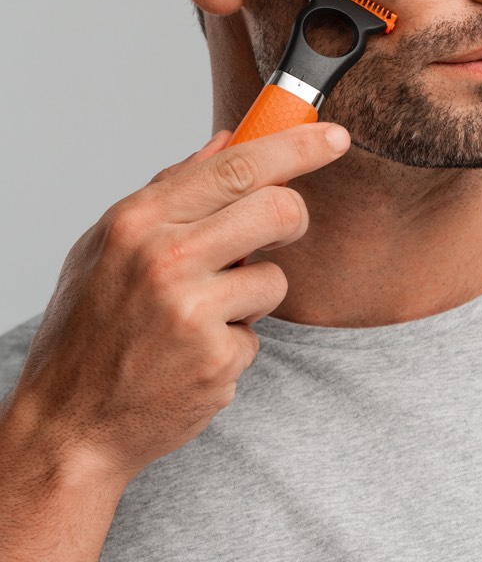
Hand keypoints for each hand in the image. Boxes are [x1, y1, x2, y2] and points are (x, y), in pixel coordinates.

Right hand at [6, 122, 349, 484]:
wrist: (68, 424)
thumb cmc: (87, 328)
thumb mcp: (106, 244)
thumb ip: (169, 189)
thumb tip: (224, 142)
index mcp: (138, 222)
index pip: (236, 166)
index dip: (297, 145)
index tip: (333, 138)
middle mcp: (166, 261)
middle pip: (277, 209)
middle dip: (293, 216)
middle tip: (284, 225)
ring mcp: (194, 314)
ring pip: (274, 278)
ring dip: (252, 293)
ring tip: (204, 312)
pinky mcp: (216, 362)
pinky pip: (256, 333)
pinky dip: (233, 341)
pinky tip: (192, 354)